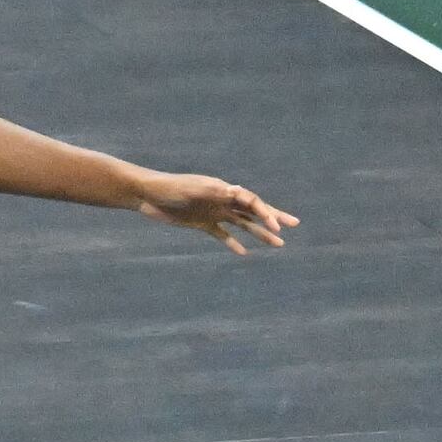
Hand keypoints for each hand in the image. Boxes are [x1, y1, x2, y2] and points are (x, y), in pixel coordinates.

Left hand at [135, 171, 294, 252]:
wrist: (147, 194)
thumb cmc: (170, 188)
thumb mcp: (193, 188)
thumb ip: (214, 191)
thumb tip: (236, 191)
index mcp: (223, 189)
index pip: (251, 201)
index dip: (266, 212)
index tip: (276, 227)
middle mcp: (222, 200)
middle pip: (253, 210)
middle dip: (273, 218)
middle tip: (293, 225)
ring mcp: (213, 212)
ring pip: (242, 224)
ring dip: (259, 233)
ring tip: (278, 244)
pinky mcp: (201, 223)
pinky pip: (222, 235)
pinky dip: (233, 243)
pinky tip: (244, 253)